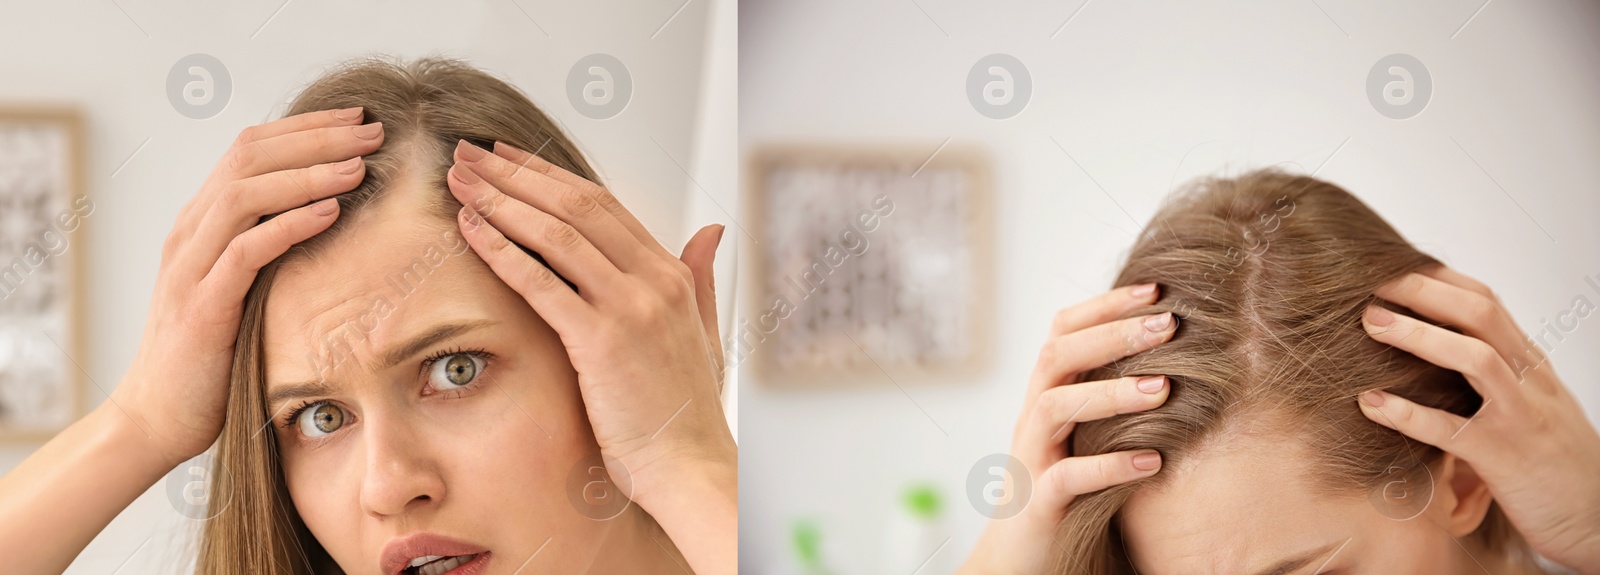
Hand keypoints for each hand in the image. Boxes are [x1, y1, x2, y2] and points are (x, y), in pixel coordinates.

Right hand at [112, 109, 379, 465]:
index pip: (252, 148)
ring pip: (247, 193)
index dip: (307, 127)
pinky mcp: (202, 305)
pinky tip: (331, 213)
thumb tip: (334, 215)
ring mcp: (191, 265)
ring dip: (309, 173)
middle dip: (317, 137)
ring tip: (360, 165)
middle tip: (373, 129)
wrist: (158, 415)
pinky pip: (246, 250)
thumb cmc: (213, 352)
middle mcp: (192, 232)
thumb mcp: (245, 286)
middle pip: (251, 156)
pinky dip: (289, 225)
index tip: (360, 117)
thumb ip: (271, 247)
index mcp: (203, 221)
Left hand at [444, 139, 734, 503]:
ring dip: (502, 201)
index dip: (549, 176)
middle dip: (516, 175)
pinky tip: (470, 231)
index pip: (603, 204)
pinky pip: (543, 283)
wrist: (690, 466)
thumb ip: (701, 277)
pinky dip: (502, 251)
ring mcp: (631, 308)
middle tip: (468, 155)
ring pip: (557, 234)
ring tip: (459, 182)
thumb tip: (711, 231)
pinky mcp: (602, 342)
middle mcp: (655, 281)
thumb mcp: (702, 332)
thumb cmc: (685, 411)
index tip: (507, 159)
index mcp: (672, 274)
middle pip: (576, 207)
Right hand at [962, 284, 1175, 573]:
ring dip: (1110, 393)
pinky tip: (1152, 462)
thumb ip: (1115, 399)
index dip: (1105, 305)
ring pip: (1054, 408)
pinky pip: (1066, 478)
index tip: (1157, 287)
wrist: (1022, 562)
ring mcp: (1031, 460)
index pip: (1063, 331)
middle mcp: (1032, 420)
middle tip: (1170, 323)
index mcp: (1046, 396)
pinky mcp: (1039, 505)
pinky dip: (1109, 466)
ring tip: (1163, 389)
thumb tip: (1183, 354)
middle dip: (1112, 334)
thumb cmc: (1070, 493)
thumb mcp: (1090, 437)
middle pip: (1057, 356)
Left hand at [1358, 265, 1599, 573]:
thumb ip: (1491, 376)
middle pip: (1480, 314)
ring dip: (1419, 336)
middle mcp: (1530, 381)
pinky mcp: (1505, 458)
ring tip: (1370, 323)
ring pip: (1476, 359)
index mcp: (1530, 364)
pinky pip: (1452, 430)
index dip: (1436, 280)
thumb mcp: (1528, 404)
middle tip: (1369, 281)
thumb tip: (1431, 349)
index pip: (1486, 302)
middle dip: (1423, 292)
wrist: (1599, 517)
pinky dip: (1407, 413)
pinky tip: (1369, 402)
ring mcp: (1520, 417)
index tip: (1389, 267)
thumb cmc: (1552, 461)